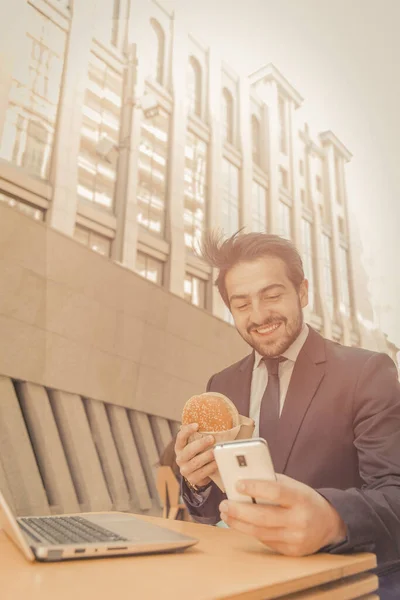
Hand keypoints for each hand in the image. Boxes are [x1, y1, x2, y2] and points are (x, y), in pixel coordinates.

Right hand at [174, 423, 217, 487]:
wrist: (197, 475)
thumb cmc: (198, 455)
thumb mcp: (195, 445)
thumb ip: (199, 436)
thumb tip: (213, 421)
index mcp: (179, 447)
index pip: (180, 437)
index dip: (187, 431)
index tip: (197, 425)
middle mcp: (180, 458)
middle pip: (189, 450)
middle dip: (201, 444)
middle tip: (212, 438)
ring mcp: (185, 470)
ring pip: (196, 462)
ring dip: (207, 456)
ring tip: (215, 451)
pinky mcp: (192, 479)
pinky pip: (202, 473)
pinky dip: (210, 467)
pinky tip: (217, 462)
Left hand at [219, 474, 346, 556]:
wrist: (330, 524)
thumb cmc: (305, 500)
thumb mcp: (294, 486)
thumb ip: (272, 482)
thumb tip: (244, 479)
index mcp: (301, 498)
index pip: (275, 492)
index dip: (255, 487)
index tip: (237, 484)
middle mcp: (300, 520)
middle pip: (263, 517)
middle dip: (239, 511)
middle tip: (224, 504)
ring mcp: (296, 539)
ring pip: (260, 533)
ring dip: (239, 524)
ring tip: (226, 514)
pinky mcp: (291, 552)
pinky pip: (265, 541)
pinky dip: (251, 531)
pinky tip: (241, 524)